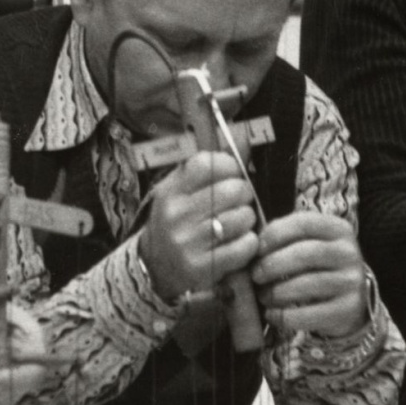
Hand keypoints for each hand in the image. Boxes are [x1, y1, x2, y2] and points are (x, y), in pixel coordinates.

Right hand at [137, 152, 259, 301]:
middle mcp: (176, 215)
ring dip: (248, 220)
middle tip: (239, 202)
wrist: (155, 267)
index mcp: (171, 191)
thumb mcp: (184, 190)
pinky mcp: (201, 267)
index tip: (231, 175)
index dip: (229, 166)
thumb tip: (245, 136)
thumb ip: (213, 165)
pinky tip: (238, 242)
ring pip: (243, 218)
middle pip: (234, 190)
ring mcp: (187, 243)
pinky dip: (249, 243)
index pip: (209, 163)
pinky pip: (245, 246)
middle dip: (244, 194)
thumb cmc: (180, 221)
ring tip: (237, 223)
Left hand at [251, 212, 370, 337]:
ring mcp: (352, 281)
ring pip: (307, 284)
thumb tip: (249, 247)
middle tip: (255, 276)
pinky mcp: (348, 309)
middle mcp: (349, 252)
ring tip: (263, 296)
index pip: (304, 223)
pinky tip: (272, 314)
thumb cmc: (317, 268)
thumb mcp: (309, 245)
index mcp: (338, 229)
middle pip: (305, 253)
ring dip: (276, 292)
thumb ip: (284, 239)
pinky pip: (309, 314)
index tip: (256, 249)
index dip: (275, 234)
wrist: (349, 301)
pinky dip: (284, 316)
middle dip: (273, 265)